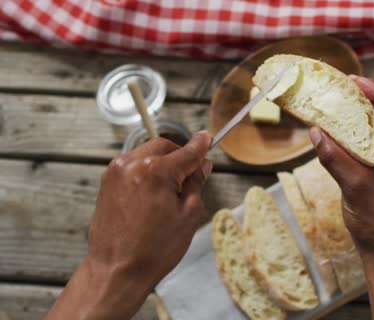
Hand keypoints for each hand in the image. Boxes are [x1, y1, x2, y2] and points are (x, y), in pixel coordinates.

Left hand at [46, 132, 212, 319]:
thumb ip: (196, 183)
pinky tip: (154, 194)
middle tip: (193, 174)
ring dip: (163, 163)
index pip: (187, 151)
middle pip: (165, 146)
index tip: (208, 138)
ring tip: (171, 190)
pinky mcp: (107, 182)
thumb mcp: (188, 215)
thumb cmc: (153, 250)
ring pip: (148, 153)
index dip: (201, 145)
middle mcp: (132, 165)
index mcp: (156, 171)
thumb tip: (201, 166)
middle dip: (180, 155)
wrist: (116, 271)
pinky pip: (133, 166)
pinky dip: (147, 171)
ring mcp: (116, 172)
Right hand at [309, 76, 373, 259]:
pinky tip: (339, 130)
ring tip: (340, 102)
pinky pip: (373, 144)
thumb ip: (336, 159)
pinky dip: (357, 135)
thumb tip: (316, 132)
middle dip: (371, 99)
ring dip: (362, 116)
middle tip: (345, 86)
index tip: (357, 83)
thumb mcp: (356, 189)